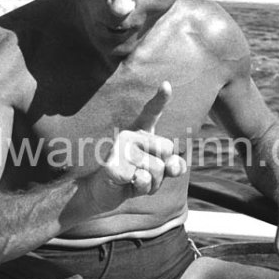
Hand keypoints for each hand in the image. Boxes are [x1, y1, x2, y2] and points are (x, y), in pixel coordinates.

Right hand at [87, 81, 186, 210]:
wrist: (103, 194)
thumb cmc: (132, 179)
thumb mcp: (157, 173)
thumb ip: (172, 167)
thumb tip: (175, 165)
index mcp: (140, 132)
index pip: (151, 113)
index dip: (160, 99)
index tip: (167, 84)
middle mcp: (129, 135)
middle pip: (167, 148)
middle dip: (164, 170)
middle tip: (145, 174)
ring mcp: (119, 148)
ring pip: (157, 168)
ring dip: (152, 183)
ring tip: (135, 180)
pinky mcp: (113, 164)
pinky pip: (143, 179)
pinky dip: (140, 188)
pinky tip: (126, 184)